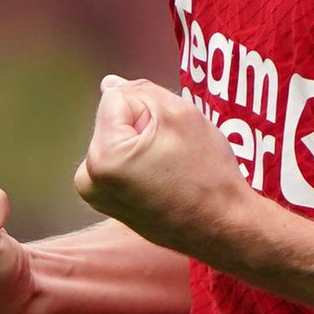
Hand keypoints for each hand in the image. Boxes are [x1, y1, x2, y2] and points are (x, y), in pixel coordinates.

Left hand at [73, 76, 254, 257]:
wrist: (225, 228)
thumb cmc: (207, 173)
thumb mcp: (180, 114)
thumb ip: (139, 90)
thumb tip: (108, 85)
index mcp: (101, 158)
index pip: (116, 98)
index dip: (149, 109)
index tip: (170, 137)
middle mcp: (88, 180)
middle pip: (113, 120)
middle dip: (142, 126)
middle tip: (174, 154)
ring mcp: (97, 197)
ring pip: (118, 140)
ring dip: (142, 144)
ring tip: (171, 168)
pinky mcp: (109, 205)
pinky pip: (122, 164)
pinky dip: (141, 163)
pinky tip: (165, 180)